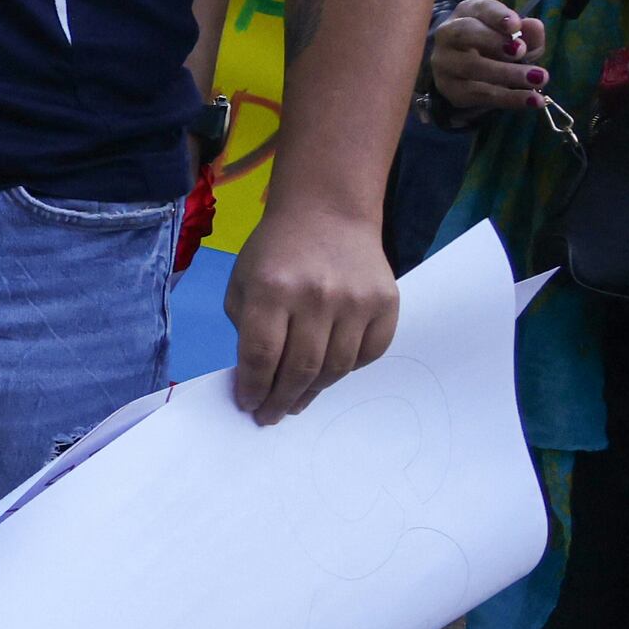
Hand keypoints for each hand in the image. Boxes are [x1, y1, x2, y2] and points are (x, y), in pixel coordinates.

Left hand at [226, 199, 398, 421]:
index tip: (248, 405)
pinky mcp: (386, 303)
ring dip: (313, 391)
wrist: (328, 213)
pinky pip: (369, 353)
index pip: (262, 354)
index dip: (254, 387)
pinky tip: (328, 374)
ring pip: (336, 367)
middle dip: (281, 399)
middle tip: (271, 416)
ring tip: (296, 402)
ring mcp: (356, 301)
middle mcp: (317, 296)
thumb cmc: (276, 251)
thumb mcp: (243, 282)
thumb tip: (256, 377)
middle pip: (300, 368)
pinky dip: (347, 370)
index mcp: (272, 290)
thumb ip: (247, 327)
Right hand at [427, 0, 550, 120]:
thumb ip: (528, 32)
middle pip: (464, 33)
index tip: (515, 25)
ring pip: (471, 67)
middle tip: (521, 51)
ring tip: (539, 79)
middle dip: (493, 41)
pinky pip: (478, 94)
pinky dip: (508, 98)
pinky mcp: (450, 89)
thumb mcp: (516, 37)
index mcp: (467, 14)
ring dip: (507, 73)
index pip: (478, 8)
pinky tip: (532, 100)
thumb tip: (534, 26)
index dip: (496, 16)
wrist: (469, 75)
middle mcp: (448, 34)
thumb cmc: (496, 48)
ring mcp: (444, 62)